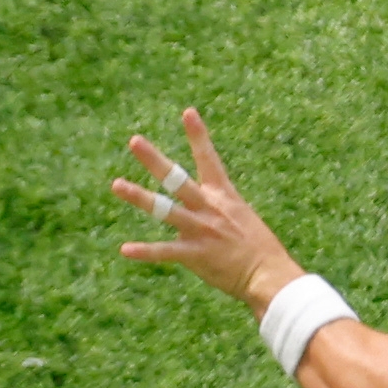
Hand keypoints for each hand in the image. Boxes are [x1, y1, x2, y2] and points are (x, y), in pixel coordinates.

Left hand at [108, 110, 308, 307]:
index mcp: (224, 197)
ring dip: (139, 196)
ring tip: (117, 185)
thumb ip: (221, 210)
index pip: (209, 159)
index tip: (187, 112)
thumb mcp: (242, 219)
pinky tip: (125, 250)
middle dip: (154, 159)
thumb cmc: (260, 251)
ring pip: (164, 209)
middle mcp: (210, 208)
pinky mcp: (195, 254)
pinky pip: (165, 252)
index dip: (198, 135)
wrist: (270, 276)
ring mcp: (201, 230)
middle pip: (177, 178)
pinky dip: (145, 251)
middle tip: (134, 140)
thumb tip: (210, 208)